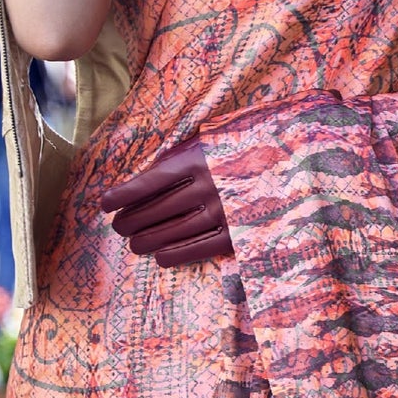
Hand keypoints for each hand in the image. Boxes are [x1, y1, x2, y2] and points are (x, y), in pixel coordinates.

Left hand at [100, 139, 231, 267]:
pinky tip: (160, 256)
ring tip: (134, 243)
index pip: (150, 181)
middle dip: (131, 220)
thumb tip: (144, 181)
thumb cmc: (243, 147)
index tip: (104, 204)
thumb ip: (179, 158)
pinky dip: (176, 254)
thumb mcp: (209, 141)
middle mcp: (208, 186)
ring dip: (148, 240)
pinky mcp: (238, 231)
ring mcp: (224, 211)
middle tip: (119, 226)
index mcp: (197, 160)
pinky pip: (199, 247)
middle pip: (158, 209)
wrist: (292, 159)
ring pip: (175, 231)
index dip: (124, 194)